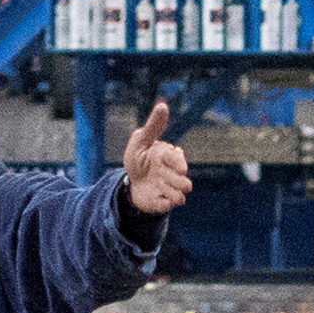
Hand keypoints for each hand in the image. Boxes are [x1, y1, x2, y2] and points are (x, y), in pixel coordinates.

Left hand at [118, 98, 195, 220]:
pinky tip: (159, 200)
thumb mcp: (141, 140)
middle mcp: (172, 175)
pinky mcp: (163, 203)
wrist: (131, 182)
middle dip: (177, 182)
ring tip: (169, 193)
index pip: (178, 161)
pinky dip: (164, 204)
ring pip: (179, 196)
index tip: (180, 169)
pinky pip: (167, 207)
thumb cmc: (138, 158)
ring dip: (174, 194)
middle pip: (183, 182)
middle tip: (165, 179)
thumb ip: (153, 126)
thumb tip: (163, 105)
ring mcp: (169, 190)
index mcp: (168, 158)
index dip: (179, 164)